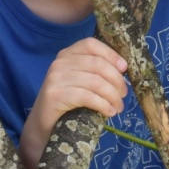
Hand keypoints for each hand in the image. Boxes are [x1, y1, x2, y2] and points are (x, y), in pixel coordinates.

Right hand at [19, 38, 127, 168]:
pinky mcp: (55, 95)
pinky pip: (87, 97)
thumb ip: (95, 71)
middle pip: (97, 64)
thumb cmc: (66, 102)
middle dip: (116, 80)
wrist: (43, 124)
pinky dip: (103, 105)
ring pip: (96, 82)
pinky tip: (109, 112)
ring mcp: (56, 78)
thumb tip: (123, 70)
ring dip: (113, 96)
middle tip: (123, 95)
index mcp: (66, 54)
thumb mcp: (80, 80)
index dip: (111, 54)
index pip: (91, 44)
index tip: (124, 68)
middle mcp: (60, 62)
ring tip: (118, 107)